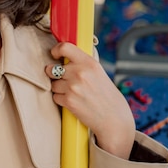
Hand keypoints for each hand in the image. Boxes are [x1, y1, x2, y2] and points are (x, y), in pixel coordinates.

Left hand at [45, 42, 135, 158]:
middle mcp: (80, 72)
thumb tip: (63, 57)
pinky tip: (74, 102)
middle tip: (65, 80)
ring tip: (74, 93)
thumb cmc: (107, 96)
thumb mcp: (98, 73)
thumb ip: (82, 64)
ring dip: (59, 89)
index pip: (65, 47)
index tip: (54, 55)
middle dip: (55, 75)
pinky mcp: (68, 101)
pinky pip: (55, 96)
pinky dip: (61, 100)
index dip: (56, 50)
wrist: (114, 119)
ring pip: (53, 84)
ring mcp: (73, 87)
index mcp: (89, 63)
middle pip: (52, 68)